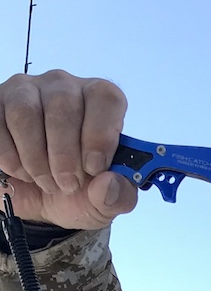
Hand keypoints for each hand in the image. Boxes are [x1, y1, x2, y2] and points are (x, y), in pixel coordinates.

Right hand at [0, 69, 137, 228]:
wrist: (42, 199)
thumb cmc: (80, 190)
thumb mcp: (107, 202)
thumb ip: (119, 196)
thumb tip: (108, 183)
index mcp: (99, 102)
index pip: (105, 97)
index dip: (100, 134)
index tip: (94, 168)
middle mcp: (63, 87)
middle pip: (62, 105)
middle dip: (65, 155)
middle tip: (67, 184)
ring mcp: (26, 91)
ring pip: (25, 112)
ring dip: (35, 157)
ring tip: (44, 180)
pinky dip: (9, 157)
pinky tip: (21, 171)